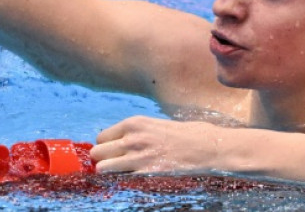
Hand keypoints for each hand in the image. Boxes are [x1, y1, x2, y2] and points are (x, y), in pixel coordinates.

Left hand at [90, 116, 224, 174]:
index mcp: (134, 123)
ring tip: (121, 174)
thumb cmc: (186, 135)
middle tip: (115, 165)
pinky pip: (119, 179)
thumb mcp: (157, 125)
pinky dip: (120, 182)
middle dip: (103, 160)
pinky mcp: (146, 173)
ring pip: (102, 167)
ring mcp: (137, 156)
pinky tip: (131, 181)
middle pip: (97, 152)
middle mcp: (131, 138)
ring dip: (108, 172)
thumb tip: (122, 141)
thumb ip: (137, 132)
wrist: (208, 147)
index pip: (101, 137)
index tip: (114, 153)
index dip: (107, 147)